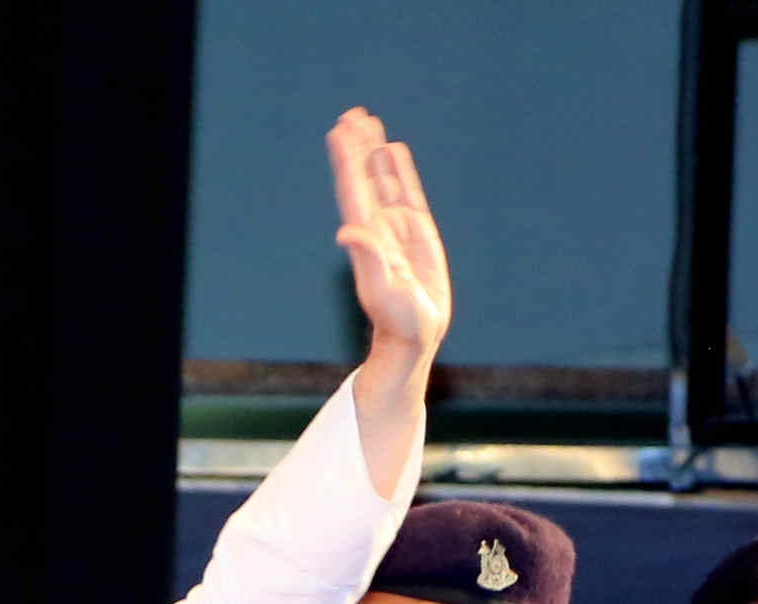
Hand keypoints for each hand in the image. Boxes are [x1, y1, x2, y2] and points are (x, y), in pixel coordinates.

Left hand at [326, 108, 450, 368]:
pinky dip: (399, 170)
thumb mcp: (383, 292)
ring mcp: (397, 227)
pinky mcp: (418, 231)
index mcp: (368, 237)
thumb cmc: (399, 321)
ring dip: (374, 151)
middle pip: (365, 176)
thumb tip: (346, 231)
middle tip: (351, 114)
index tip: (339, 131)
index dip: (346, 159)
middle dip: (357, 146)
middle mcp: (379, 226)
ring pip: (384, 178)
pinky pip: (407, 191)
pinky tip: (393, 150)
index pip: (354, 189)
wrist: (416, 336)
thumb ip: (368, 260)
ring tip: (367, 121)